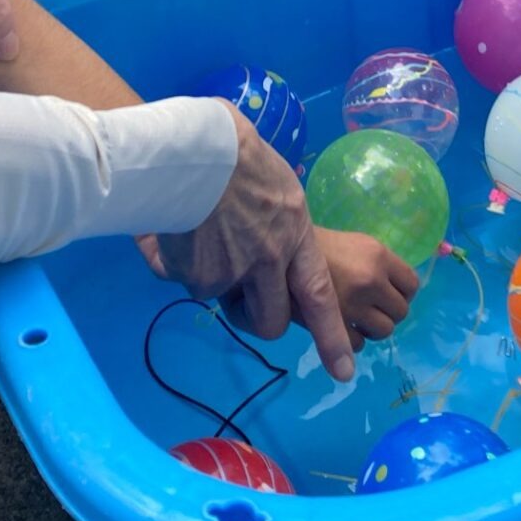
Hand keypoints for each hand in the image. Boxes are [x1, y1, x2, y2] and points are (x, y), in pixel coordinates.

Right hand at [143, 108, 356, 379]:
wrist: (189, 148)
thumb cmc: (234, 150)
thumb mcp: (278, 184)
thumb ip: (280, 221)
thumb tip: (271, 239)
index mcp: (296, 234)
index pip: (320, 298)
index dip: (331, 337)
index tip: (343, 371)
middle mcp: (270, 260)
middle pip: (272, 320)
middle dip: (259, 318)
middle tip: (242, 298)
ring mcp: (233, 271)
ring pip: (225, 301)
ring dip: (215, 284)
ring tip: (200, 239)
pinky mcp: (198, 277)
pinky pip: (188, 282)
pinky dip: (180, 265)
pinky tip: (176, 231)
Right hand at [313, 229, 418, 351]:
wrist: (277, 257)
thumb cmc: (315, 248)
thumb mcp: (354, 245)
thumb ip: (377, 265)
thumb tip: (395, 290)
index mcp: (377, 255)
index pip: (411, 285)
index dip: (402, 294)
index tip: (389, 296)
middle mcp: (370, 279)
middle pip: (400, 312)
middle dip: (387, 313)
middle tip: (370, 309)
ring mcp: (354, 305)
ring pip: (384, 331)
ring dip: (372, 329)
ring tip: (356, 320)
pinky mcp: (334, 326)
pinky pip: (359, 345)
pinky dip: (353, 341)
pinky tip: (341, 328)